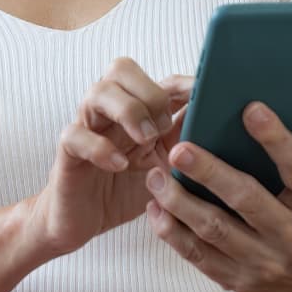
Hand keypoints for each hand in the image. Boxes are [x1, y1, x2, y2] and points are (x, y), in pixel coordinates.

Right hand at [25, 59, 193, 257]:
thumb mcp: (167, 170)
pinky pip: (75, 135)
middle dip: (149, 92)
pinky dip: (99, 147)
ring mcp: (88, 129)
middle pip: (122, 68)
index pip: (157, 78)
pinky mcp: (68, 153)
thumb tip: (223, 133)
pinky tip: (119, 165)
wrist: (82, 222)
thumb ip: (188, 147)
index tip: (203, 100)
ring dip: (129, 111)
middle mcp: (110, 112)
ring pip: (98, 92)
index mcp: (137, 111)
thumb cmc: (125, 191)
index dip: (180, 84)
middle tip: (164, 127)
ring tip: (145, 140)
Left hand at [144, 100, 291, 291]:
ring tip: (156, 175)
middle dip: (210, 173)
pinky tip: (155, 207)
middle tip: (179, 150)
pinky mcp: (235, 279)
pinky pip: (196, 255)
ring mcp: (262, 263)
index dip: (276, 140)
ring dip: (179, 201)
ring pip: (214, 230)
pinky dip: (172, 231)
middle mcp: (291, 237)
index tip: (251, 109)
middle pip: (247, 200)